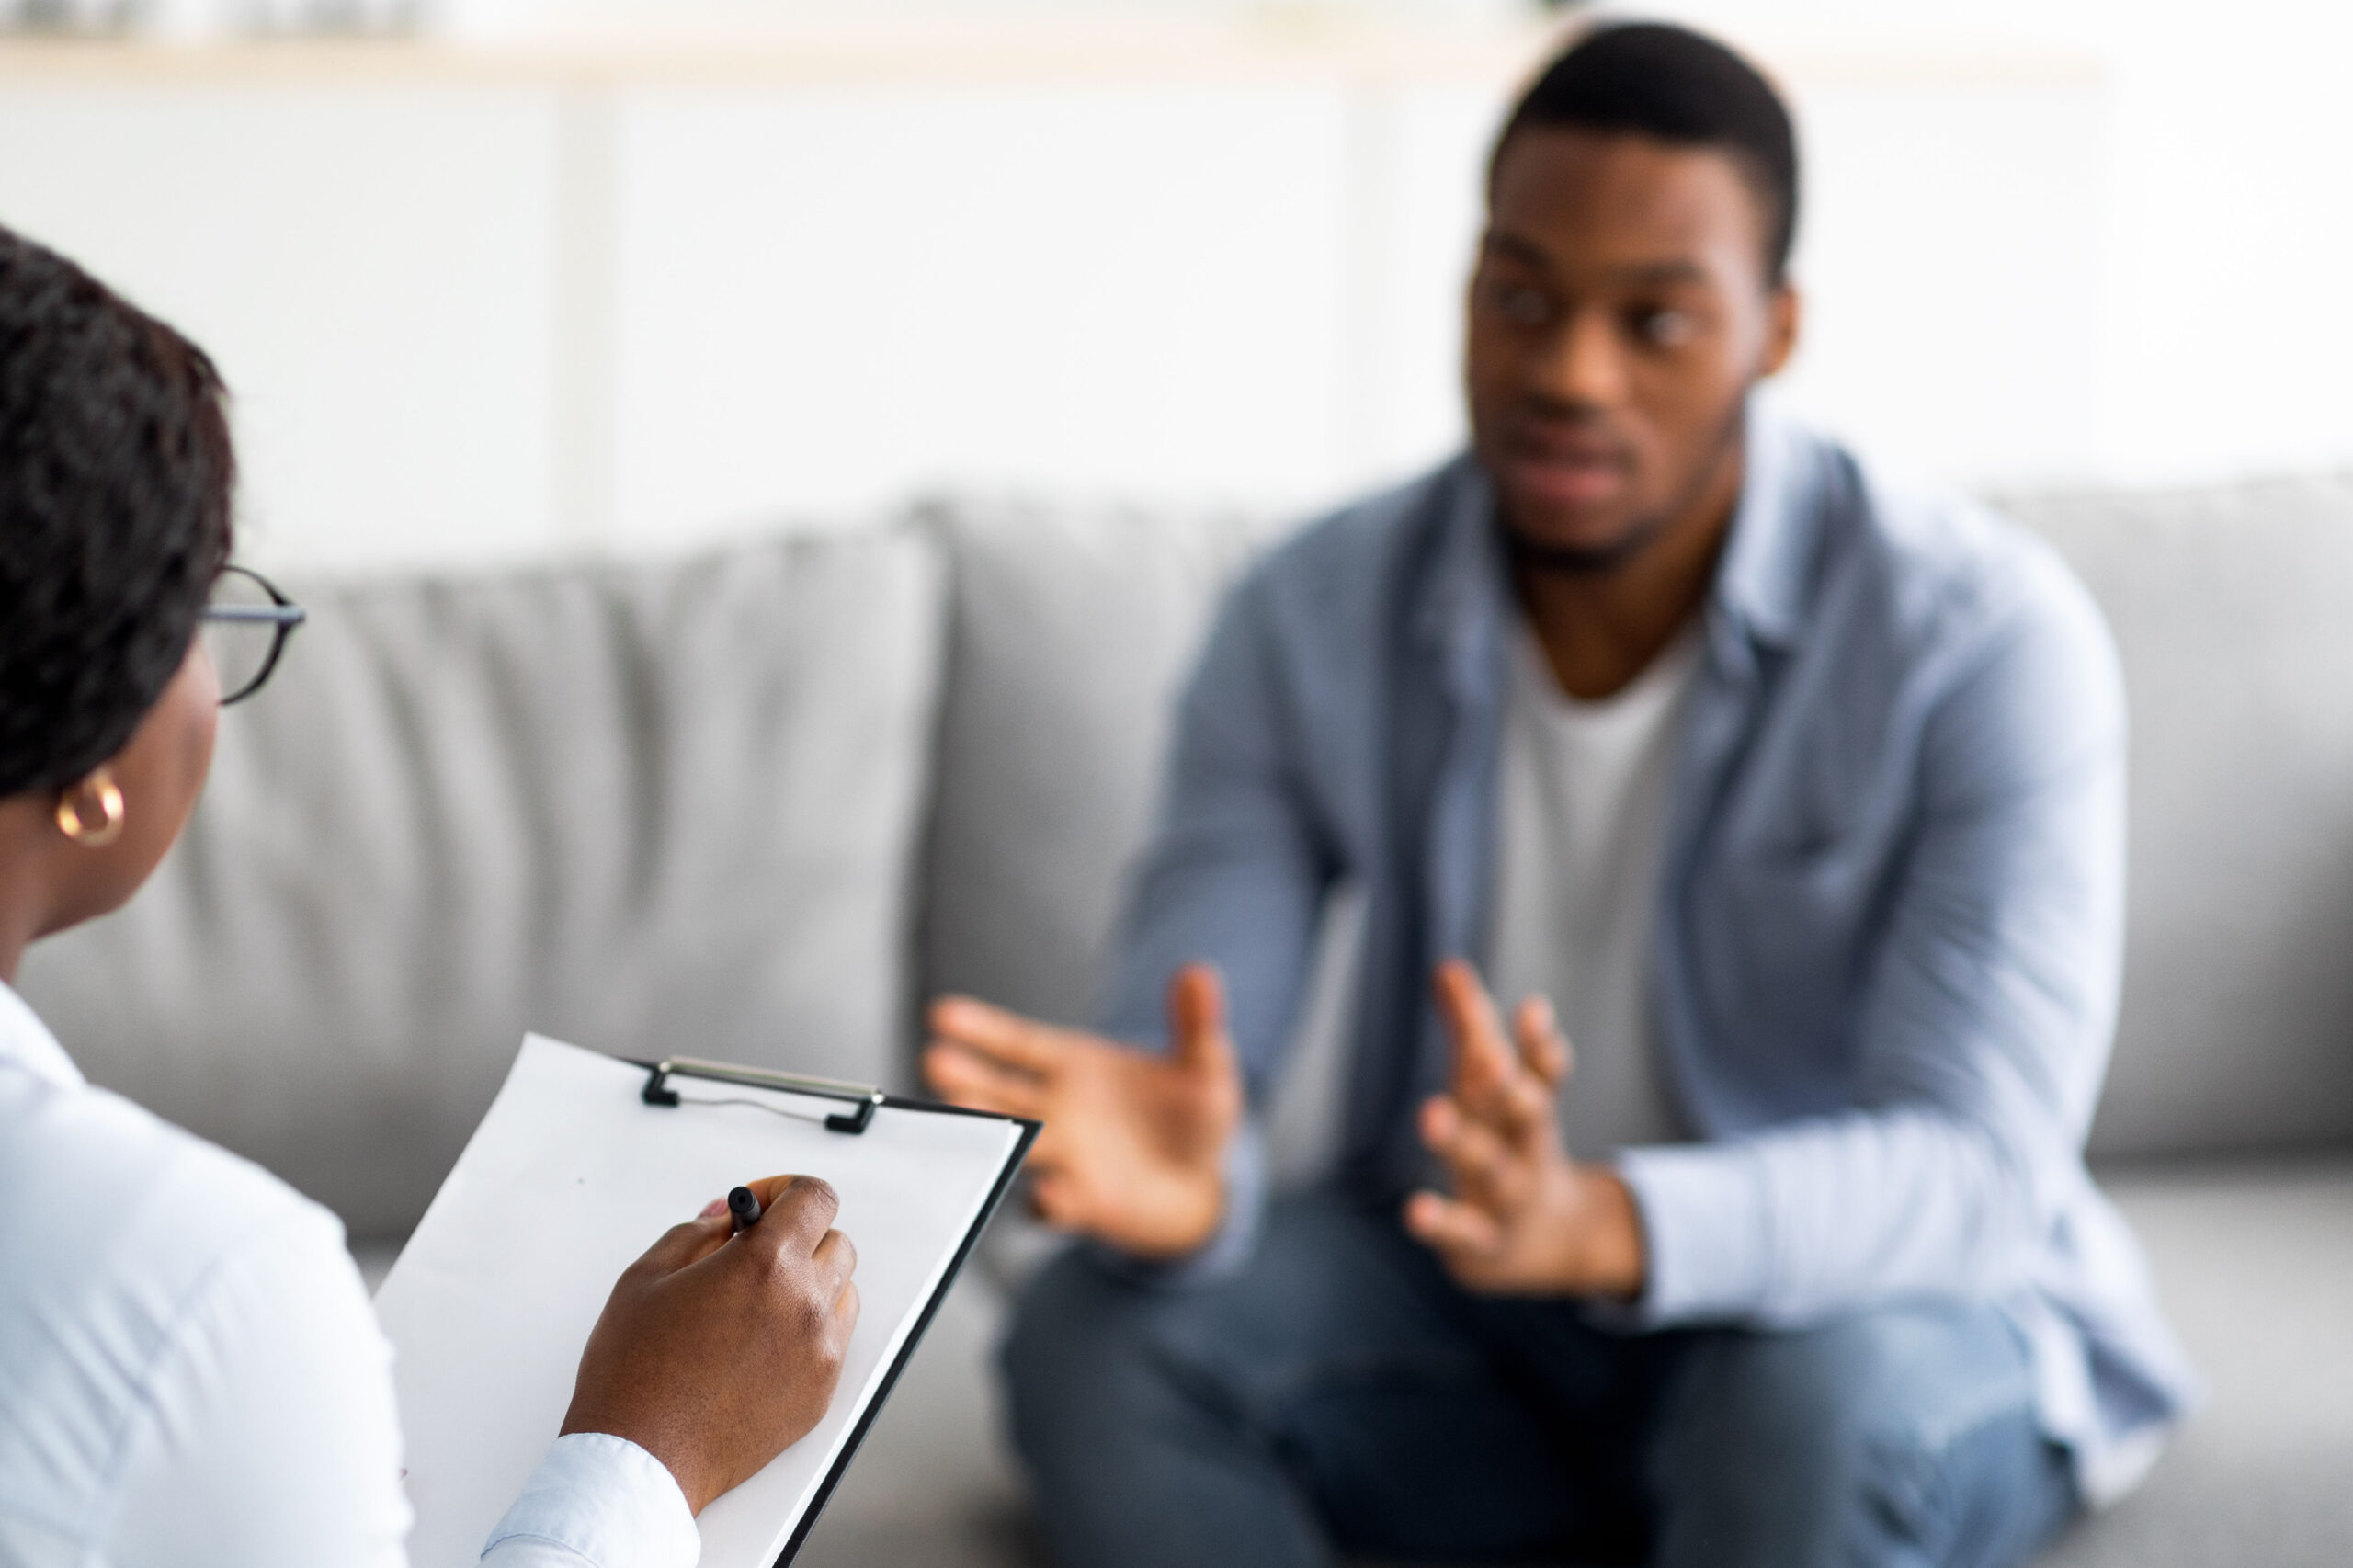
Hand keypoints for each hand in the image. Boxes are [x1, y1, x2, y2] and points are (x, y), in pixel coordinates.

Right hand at [561, 1174, 859, 1514]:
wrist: (641, 1460)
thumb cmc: (633, 1374)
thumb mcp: (646, 1277)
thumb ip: (696, 1233)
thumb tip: (727, 1218)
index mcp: (766, 1265)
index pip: (816, 1197)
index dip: (786, 1191)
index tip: (758, 1208)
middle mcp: (805, 1304)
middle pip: (835, 1242)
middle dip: (797, 1239)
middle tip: (751, 1256)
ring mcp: (820, 1352)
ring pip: (842, 1292)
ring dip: (808, 1284)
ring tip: (754, 1305)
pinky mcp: (821, 1392)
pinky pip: (833, 1341)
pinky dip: (808, 1331)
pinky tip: (759, 1345)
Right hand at [923, 964, 1243, 1258]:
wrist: (1204, 1185)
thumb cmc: (1193, 1116)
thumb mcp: (1204, 1065)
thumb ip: (1197, 1023)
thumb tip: (1199, 972)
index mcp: (1074, 1068)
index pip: (1018, 1045)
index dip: (982, 1029)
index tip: (942, 1014)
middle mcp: (1056, 1111)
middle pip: (1001, 1093)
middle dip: (967, 1079)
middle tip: (935, 1062)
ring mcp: (1064, 1159)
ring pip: (1015, 1144)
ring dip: (989, 1133)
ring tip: (962, 1115)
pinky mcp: (1084, 1204)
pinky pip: (1056, 1206)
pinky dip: (1050, 1202)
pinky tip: (1050, 1194)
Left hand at [1402, 960, 1646, 1298]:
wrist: (1552, 1241)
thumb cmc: (1510, 1145)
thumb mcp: (1492, 1091)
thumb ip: (1471, 1029)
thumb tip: (1447, 966)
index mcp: (1528, 1110)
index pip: (1538, 1072)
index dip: (1537, 1044)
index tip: (1533, 1011)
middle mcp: (1524, 1150)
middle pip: (1524, 1117)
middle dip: (1508, 1088)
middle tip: (1489, 1060)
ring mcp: (1507, 1198)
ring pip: (1491, 1170)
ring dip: (1464, 1144)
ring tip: (1431, 1114)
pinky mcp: (1482, 1243)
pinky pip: (1463, 1233)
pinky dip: (1442, 1223)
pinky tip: (1415, 1209)